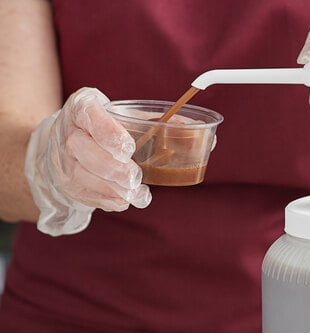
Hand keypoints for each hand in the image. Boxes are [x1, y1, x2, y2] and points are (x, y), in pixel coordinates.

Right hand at [25, 87, 151, 235]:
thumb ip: (152, 121)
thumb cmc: (102, 127)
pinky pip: (88, 196)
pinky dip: (110, 200)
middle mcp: (67, 133)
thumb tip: (200, 132)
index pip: (91, 117)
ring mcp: (63, 161)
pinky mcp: (68, 185)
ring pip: (86, 178)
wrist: (62, 143)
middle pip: (86, 152)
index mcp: (82, 108)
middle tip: (136, 178)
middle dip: (114, 169)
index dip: (110, 135)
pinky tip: (127, 200)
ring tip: (140, 195)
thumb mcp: (120, 113)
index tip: (130, 149)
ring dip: (116, 190)